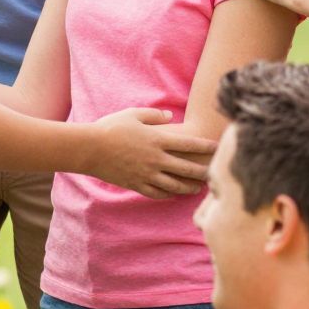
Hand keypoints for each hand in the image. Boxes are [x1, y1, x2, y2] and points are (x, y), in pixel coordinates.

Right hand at [93, 110, 215, 197]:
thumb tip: (170, 116)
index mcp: (157, 140)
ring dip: (189, 187)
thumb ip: (154, 114)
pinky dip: (168, 194)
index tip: (218, 147)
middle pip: (187, 168)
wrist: (90, 148)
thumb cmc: (110, 127)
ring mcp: (147, 174)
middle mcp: (156, 159)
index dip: (205, 146)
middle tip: (216, 173)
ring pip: (175, 185)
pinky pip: (157, 193)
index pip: (189, 144)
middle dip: (203, 171)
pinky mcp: (136, 184)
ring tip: (199, 188)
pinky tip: (174, 194)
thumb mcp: (133, 114)